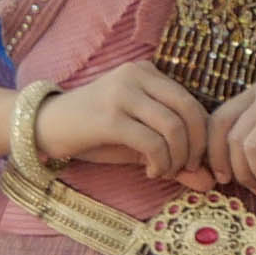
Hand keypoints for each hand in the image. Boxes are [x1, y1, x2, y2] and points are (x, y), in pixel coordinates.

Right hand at [36, 63, 206, 182]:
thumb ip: (175, 156)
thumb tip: (210, 183)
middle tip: (186, 168)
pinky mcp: (110, 117)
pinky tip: (151, 171)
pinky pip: (152, 142)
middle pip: (189, 111)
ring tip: (164, 171)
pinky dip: (160, 162)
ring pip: (173, 127)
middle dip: (195, 147)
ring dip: (177, 158)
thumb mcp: (138, 140)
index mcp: (146, 72)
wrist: (45, 125)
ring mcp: (122, 93)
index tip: (193, 160)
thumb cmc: (95, 132)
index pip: (191, 101)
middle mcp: (137, 75)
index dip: (201, 135)